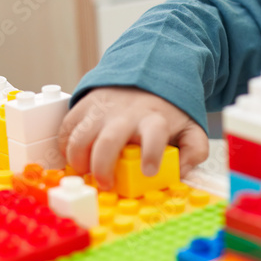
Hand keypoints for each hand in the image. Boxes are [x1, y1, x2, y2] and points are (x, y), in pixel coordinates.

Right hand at [58, 86, 208, 190]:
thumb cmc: (165, 111)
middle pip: (108, 141)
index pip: (154, 134)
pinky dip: (65, 148)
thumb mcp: (189, 127)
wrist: (144, 76)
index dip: (152, 153)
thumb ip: (195, 149)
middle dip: (103, 167)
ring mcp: (101, 111)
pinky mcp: (83, 108)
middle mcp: (125, 115)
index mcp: (154, 120)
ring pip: (80, 138)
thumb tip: (182, 172)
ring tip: (87, 173)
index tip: (149, 170)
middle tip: (107, 184)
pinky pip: (65, 131)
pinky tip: (76, 159)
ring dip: (79, 160)